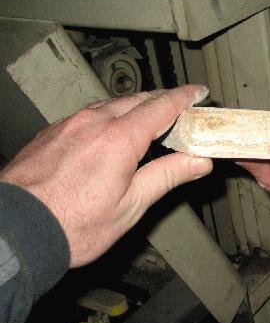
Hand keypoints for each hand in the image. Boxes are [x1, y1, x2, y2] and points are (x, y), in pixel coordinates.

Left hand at [0, 86, 212, 267]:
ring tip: (147, 121)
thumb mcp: (131, 205)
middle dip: (162, 100)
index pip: (162, 106)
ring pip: (111, 105)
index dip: (184, 97)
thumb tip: (198, 161)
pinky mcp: (51, 133)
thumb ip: (167, 176)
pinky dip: (107, 117)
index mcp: (120, 138)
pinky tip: (109, 134)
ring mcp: (69, 125)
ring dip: (134, 107)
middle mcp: (94, 122)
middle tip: (180, 109)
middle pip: (138, 99)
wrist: (16, 230)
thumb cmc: (70, 224)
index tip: (198, 92)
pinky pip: (87, 115)